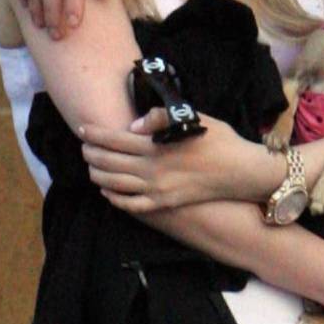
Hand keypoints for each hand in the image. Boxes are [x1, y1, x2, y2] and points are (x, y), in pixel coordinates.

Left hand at [82, 111, 254, 211]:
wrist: (241, 171)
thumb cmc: (219, 140)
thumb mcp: (192, 118)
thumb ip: (159, 118)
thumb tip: (133, 126)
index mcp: (156, 145)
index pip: (114, 139)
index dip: (95, 134)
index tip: (83, 129)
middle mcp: (152, 169)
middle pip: (109, 162)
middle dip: (91, 154)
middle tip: (84, 147)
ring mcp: (157, 189)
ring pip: (115, 184)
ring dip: (98, 175)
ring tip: (91, 167)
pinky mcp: (165, 203)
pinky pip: (132, 205)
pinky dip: (115, 199)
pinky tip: (108, 192)